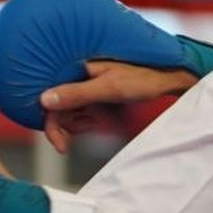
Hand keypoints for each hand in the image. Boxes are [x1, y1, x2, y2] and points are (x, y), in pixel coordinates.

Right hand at [37, 59, 200, 146]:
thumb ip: (76, 94)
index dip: (52, 124)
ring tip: (96, 122)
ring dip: (78, 123)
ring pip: (68, 110)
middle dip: (68, 124)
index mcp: (76, 66)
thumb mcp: (108, 88)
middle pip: (57, 107)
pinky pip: (80, 108)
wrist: (168, 74)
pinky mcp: (93, 88)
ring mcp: (85, 81)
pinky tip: (98, 119)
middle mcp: (77, 73)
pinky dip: (86, 119)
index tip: (61, 146)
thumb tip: (45, 100)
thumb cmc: (143, 76)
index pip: (50, 98)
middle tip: (84, 133)